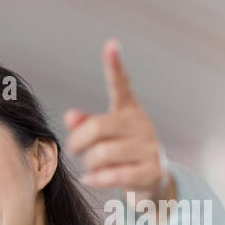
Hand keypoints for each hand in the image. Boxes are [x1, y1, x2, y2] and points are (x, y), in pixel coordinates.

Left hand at [63, 39, 175, 202]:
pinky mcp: (151, 171)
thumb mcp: (104, 137)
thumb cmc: (122, 153)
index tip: (109, 44)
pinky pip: (114, 175)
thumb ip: (85, 125)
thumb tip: (70, 116)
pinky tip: (90, 180)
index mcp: (129, 111)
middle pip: (96, 128)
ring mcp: (149, 147)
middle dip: (77, 142)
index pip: (121, 85)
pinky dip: (97, 179)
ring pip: (101, 154)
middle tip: (74, 150)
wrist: (154, 180)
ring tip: (91, 168)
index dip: (114, 66)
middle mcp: (141, 124)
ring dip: (88, 164)